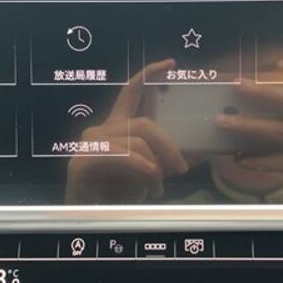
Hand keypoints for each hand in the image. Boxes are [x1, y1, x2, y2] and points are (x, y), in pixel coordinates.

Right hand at [66, 60, 187, 203]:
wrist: (92, 218)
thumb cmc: (118, 194)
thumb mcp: (150, 173)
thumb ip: (168, 159)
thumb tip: (200, 153)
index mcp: (117, 127)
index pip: (132, 92)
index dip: (150, 74)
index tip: (172, 64)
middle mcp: (101, 130)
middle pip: (144, 123)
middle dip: (169, 145)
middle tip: (183, 168)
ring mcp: (89, 143)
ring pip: (136, 141)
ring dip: (155, 167)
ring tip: (158, 187)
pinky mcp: (82, 160)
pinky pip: (121, 155)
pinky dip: (141, 167)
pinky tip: (150, 182)